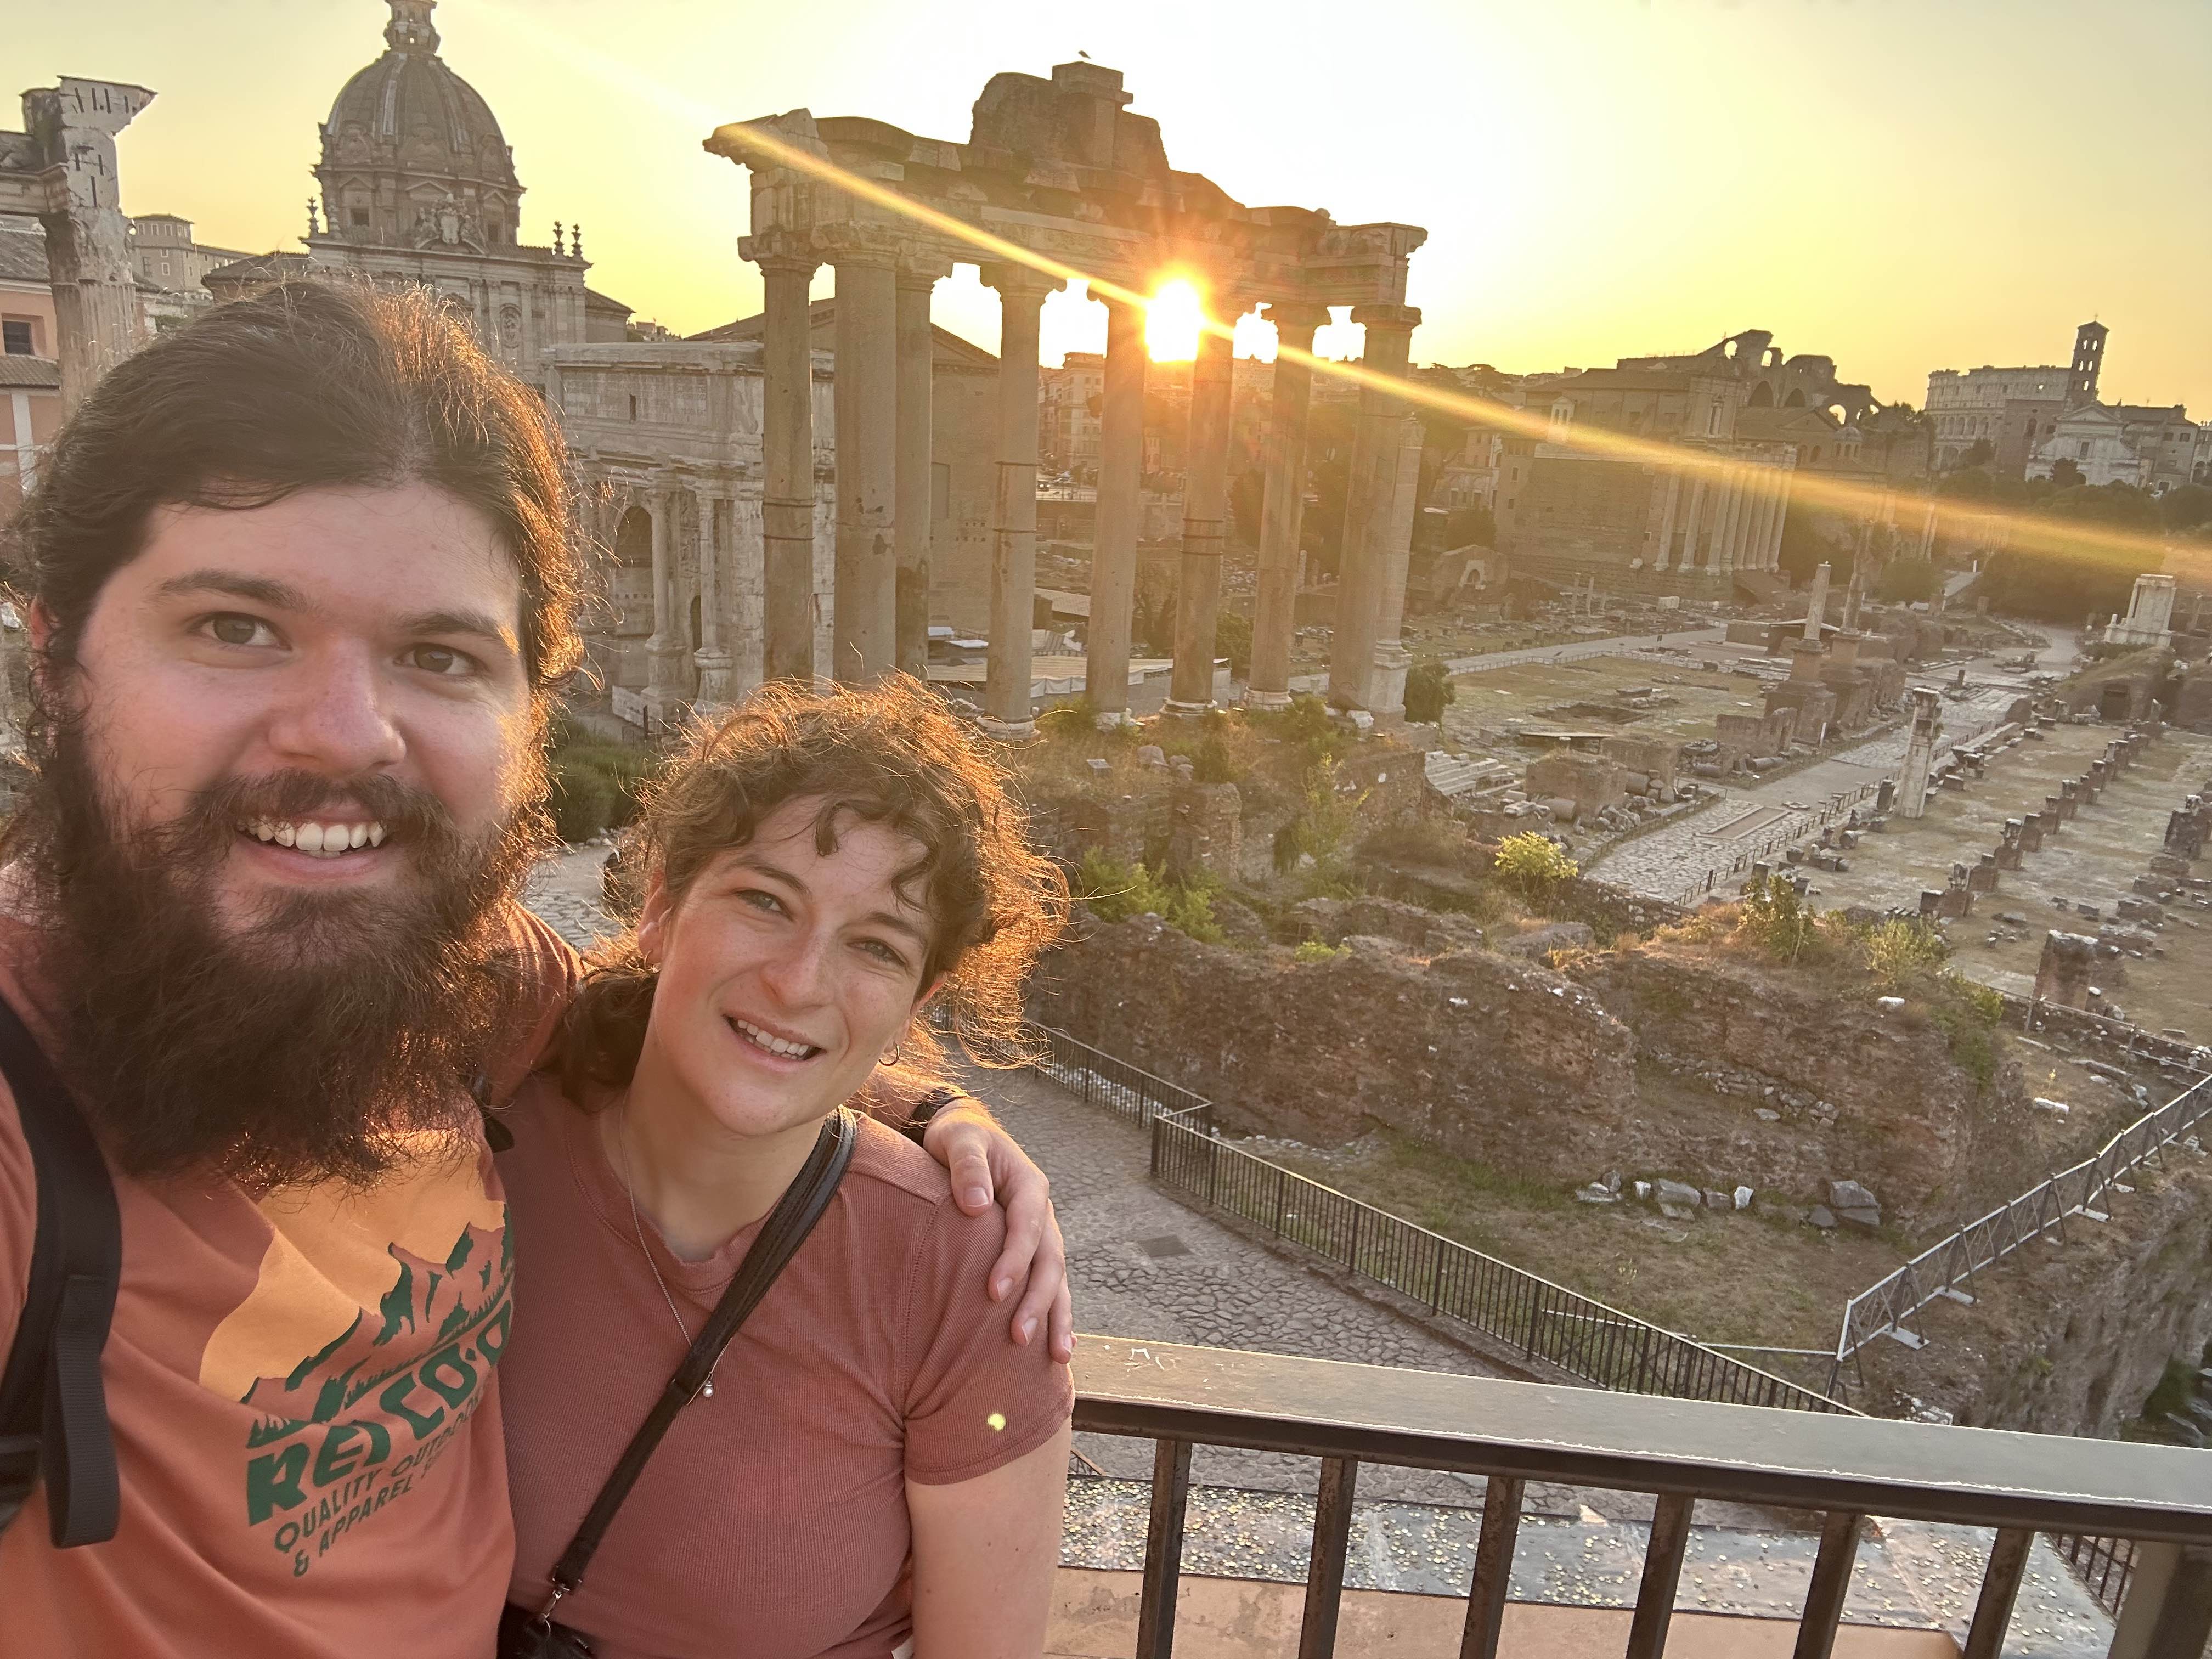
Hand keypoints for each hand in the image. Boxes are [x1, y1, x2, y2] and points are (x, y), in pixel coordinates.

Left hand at [922, 1104, 1072, 1362]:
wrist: (965, 1136)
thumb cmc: (958, 1139)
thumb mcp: (959, 1139)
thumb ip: (967, 1166)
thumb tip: (976, 1205)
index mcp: (1029, 1186)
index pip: (1026, 1227)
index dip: (1013, 1260)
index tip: (993, 1292)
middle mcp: (1042, 1214)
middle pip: (1049, 1261)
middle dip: (1038, 1301)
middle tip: (1018, 1336)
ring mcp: (1041, 1235)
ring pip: (1056, 1279)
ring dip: (1056, 1316)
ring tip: (1057, 1356)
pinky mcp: (1030, 1251)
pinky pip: (1048, 1284)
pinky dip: (1055, 1314)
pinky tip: (1058, 1347)